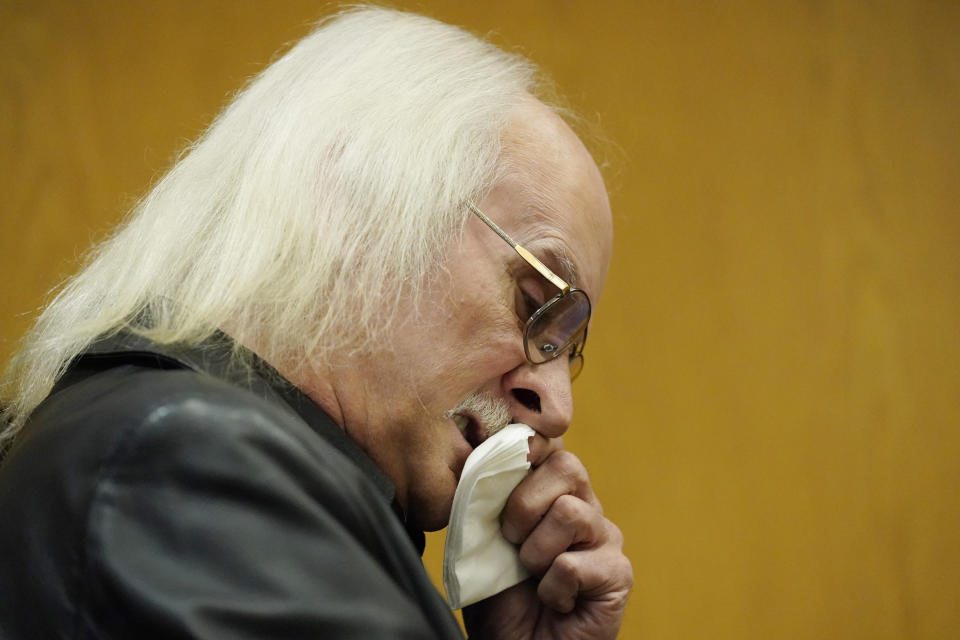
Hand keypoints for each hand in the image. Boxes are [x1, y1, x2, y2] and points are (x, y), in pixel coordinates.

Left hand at [462, 435, 631, 638]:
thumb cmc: (500, 595)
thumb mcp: (482, 537)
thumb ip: (486, 496)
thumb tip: (481, 455)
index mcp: (553, 492)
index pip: (549, 443)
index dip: (522, 450)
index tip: (497, 472)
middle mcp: (585, 507)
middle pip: (567, 465)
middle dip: (524, 504)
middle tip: (511, 541)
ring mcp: (606, 539)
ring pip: (570, 513)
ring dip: (536, 552)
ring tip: (534, 576)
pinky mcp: (618, 574)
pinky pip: (573, 565)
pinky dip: (551, 589)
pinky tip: (555, 602)